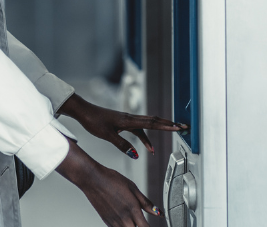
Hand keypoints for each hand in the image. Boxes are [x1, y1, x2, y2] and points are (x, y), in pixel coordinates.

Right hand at [56, 138, 162, 226]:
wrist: (92, 179)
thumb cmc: (111, 180)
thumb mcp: (133, 188)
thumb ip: (146, 202)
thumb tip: (157, 211)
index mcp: (132, 209)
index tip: (153, 224)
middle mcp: (124, 218)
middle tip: (142, 222)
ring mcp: (114, 222)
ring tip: (134, 220)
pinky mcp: (107, 222)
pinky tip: (125, 221)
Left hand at [58, 94, 185, 158]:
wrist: (84, 111)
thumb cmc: (93, 121)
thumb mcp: (107, 135)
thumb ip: (122, 145)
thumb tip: (136, 154)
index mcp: (128, 120)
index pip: (151, 123)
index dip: (166, 126)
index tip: (178, 127)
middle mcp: (130, 118)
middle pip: (154, 121)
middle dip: (169, 124)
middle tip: (182, 127)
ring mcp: (127, 119)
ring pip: (147, 124)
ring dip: (159, 129)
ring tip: (168, 137)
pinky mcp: (123, 122)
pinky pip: (139, 129)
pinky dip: (145, 136)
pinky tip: (146, 146)